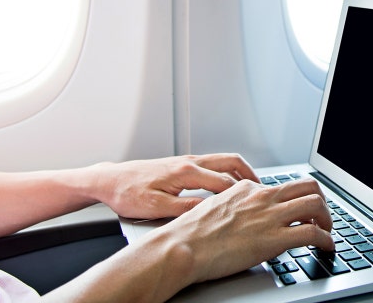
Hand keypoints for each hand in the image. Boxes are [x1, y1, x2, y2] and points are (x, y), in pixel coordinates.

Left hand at [89, 153, 259, 218]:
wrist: (109, 181)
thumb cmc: (128, 193)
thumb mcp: (156, 207)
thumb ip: (185, 209)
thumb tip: (210, 211)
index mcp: (186, 172)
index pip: (225, 182)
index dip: (243, 194)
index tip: (257, 203)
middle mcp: (189, 162)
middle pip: (230, 162)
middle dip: (249, 174)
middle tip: (262, 189)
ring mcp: (185, 161)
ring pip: (222, 161)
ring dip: (239, 171)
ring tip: (250, 187)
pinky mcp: (181, 165)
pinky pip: (212, 164)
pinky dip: (226, 172)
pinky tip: (226, 185)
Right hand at [155, 178, 334, 284]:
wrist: (182, 246)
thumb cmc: (191, 233)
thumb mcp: (213, 208)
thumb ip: (233, 207)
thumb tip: (242, 217)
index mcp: (246, 189)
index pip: (281, 187)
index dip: (294, 200)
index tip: (297, 211)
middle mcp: (262, 198)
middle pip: (307, 186)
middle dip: (320, 201)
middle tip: (321, 217)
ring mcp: (269, 216)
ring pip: (315, 204)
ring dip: (328, 219)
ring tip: (327, 231)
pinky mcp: (274, 239)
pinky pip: (313, 233)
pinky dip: (327, 240)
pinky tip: (327, 247)